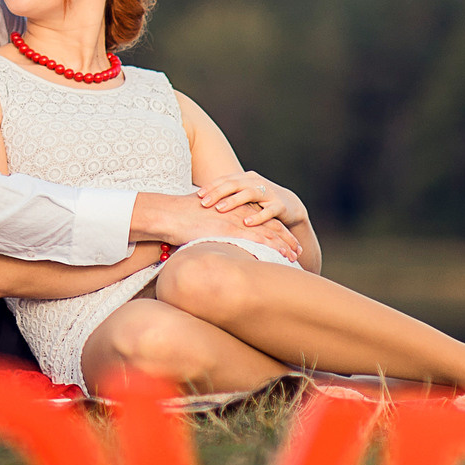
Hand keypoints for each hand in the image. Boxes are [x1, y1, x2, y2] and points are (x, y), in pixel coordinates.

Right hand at [178, 201, 302, 261]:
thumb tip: (207, 234)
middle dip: (285, 237)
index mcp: (232, 207)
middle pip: (269, 223)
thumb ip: (209, 224)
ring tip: (296, 256)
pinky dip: (274, 248)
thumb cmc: (176, 218)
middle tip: (297, 249)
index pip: (259, 217)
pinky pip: (259, 240)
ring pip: (269, 232)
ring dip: (285, 245)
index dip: (273, 229)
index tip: (284, 239)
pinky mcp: (232, 230)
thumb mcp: (198, 217)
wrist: (167, 214)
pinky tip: (284, 256)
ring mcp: (236, 220)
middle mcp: (238, 212)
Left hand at [195, 171, 310, 232]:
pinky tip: (247, 223)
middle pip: (234, 184)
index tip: (197, 195)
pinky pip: (268, 211)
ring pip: (249, 194)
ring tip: (220, 209)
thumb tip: (199, 203)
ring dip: (234, 201)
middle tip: (203, 202)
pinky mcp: (279, 206)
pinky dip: (257, 217)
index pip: (225, 180)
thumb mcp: (243, 197)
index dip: (211, 186)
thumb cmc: (259, 203)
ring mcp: (268, 192)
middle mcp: (255, 182)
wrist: (290, 206)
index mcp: (245, 178)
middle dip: (218, 192)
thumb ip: (226, 197)